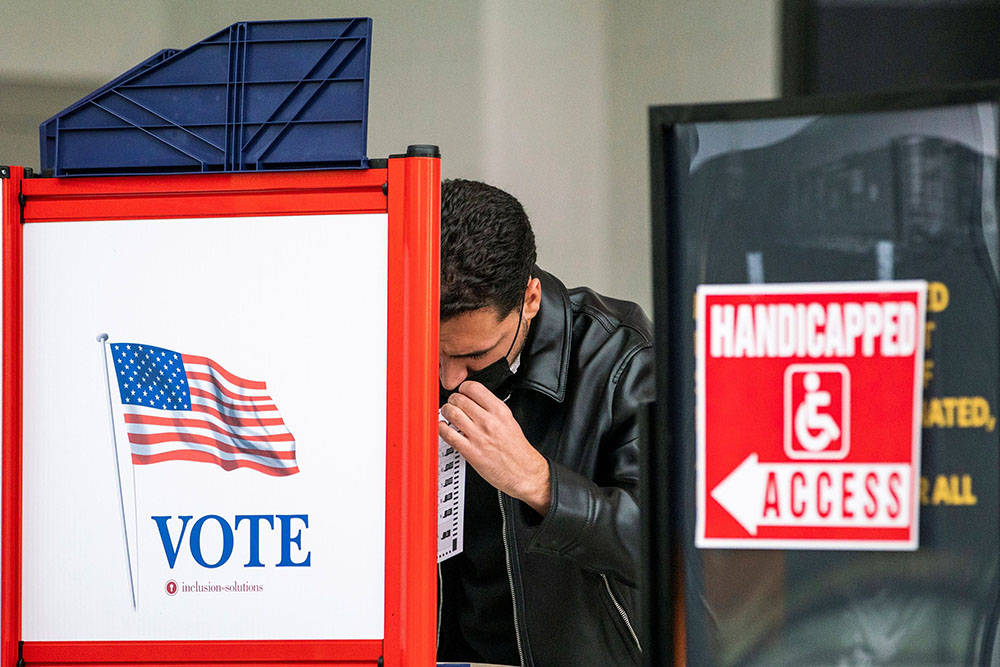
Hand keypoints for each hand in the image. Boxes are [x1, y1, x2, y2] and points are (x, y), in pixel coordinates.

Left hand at [439, 381, 550, 515]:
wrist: (524, 473)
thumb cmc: (518, 451)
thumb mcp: (510, 421)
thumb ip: (492, 409)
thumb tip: (475, 400)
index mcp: (500, 411)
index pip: (474, 388)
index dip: (463, 388)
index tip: (461, 392)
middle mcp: (489, 421)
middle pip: (460, 399)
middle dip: (452, 400)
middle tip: (452, 404)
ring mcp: (478, 436)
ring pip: (451, 413)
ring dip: (445, 411)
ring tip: (447, 414)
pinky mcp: (470, 451)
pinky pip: (448, 434)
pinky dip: (441, 428)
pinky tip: (443, 428)